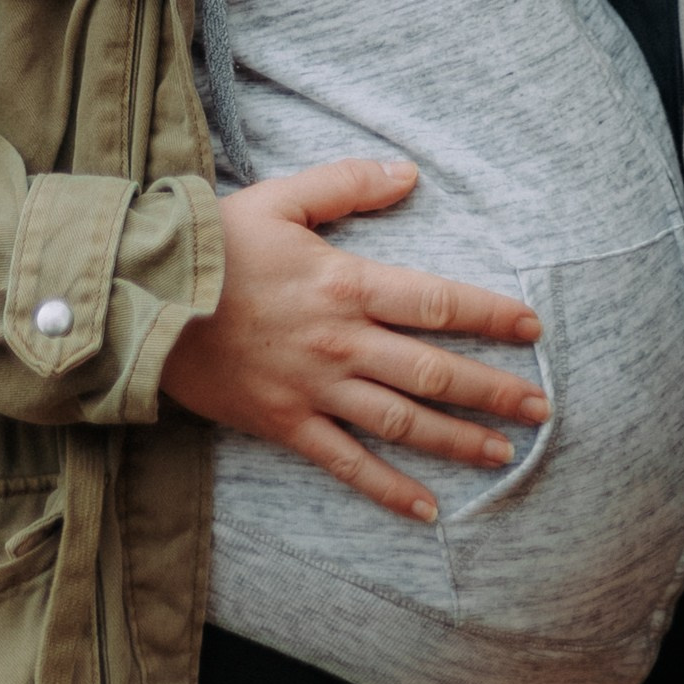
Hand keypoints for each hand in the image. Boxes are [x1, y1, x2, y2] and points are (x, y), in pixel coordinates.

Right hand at [160, 157, 548, 522]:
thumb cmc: (211, 245)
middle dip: (493, 389)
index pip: (437, 303)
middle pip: (434, 371)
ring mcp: (314, 390)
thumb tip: (410, 174)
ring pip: (402, 422)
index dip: (491, 316)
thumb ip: (348, 183)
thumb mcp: (281, 196)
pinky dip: (388, 490)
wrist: (140, 301)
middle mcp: (341, 343)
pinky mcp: (284, 425)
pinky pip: (346, 464)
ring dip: (458, 440)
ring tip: (505, 453)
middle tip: (543, 406)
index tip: (534, 330)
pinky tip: (427, 510)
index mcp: (346, 284)